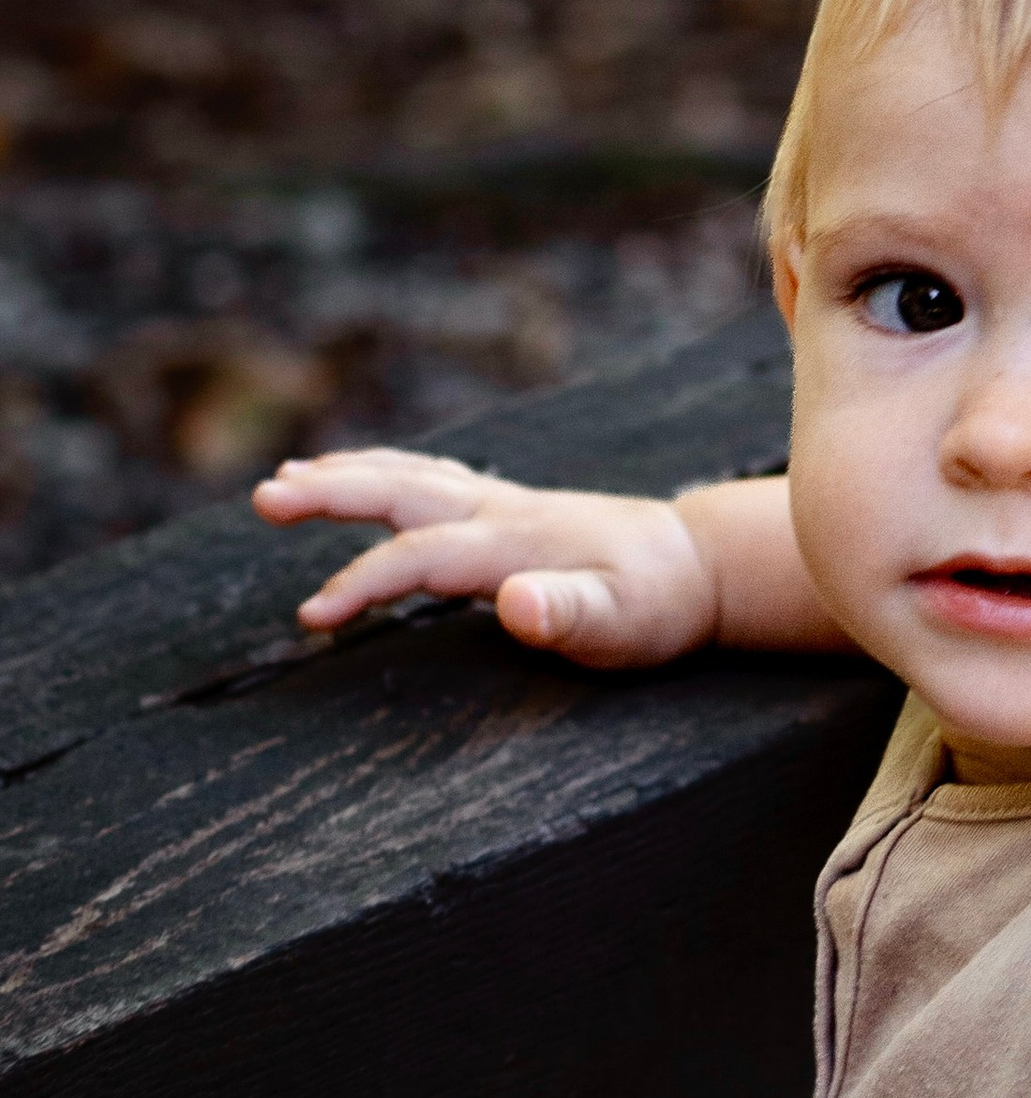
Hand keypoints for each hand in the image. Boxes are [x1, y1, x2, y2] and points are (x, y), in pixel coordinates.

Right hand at [254, 446, 719, 665]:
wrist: (699, 565)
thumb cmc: (658, 606)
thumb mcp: (621, 624)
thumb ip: (568, 613)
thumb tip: (517, 606)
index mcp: (512, 543)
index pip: (418, 558)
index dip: (361, 585)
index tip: (313, 619)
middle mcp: (500, 512)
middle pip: (400, 489)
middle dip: (331, 492)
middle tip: (264, 496)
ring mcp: (503, 504)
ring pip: (411, 475)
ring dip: (348, 473)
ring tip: (286, 479)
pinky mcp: (510, 508)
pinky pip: (433, 479)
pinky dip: (387, 472)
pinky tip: (363, 476)